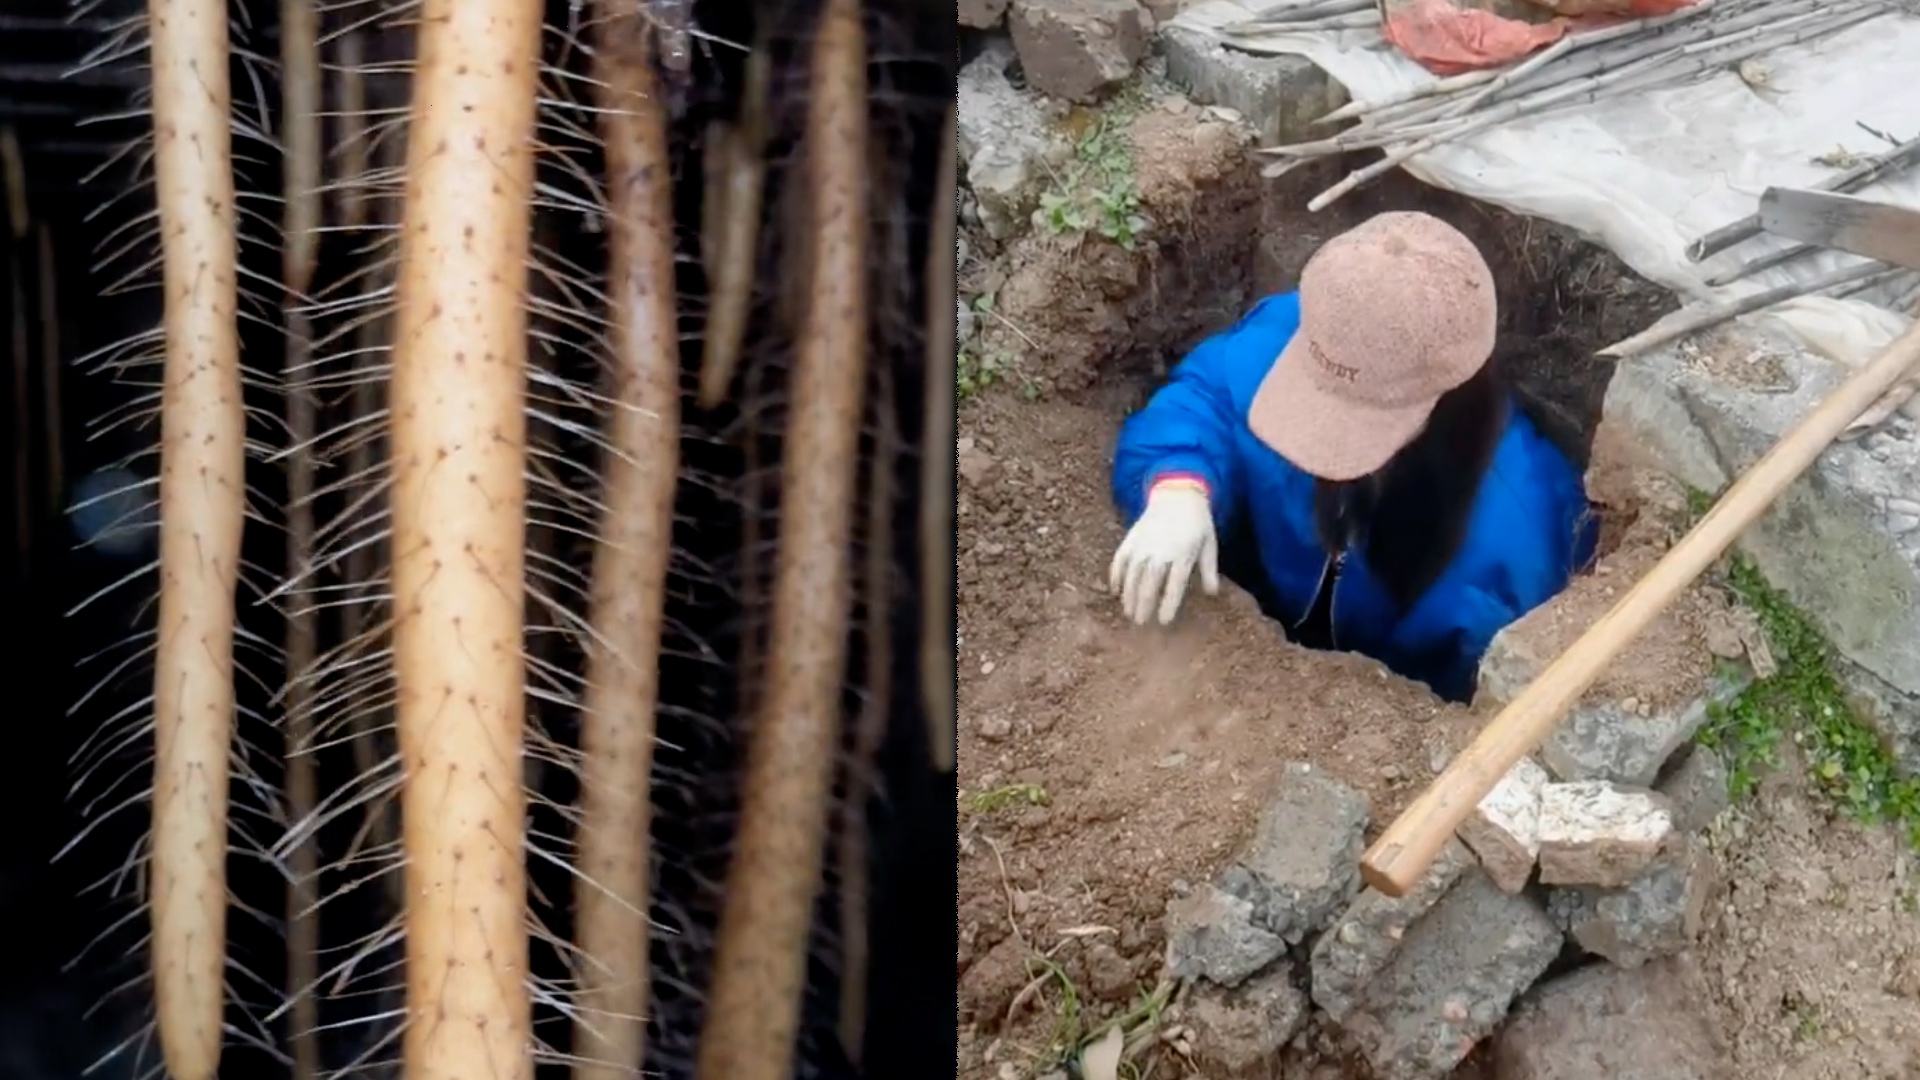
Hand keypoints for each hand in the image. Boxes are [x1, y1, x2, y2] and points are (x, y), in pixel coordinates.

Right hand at [1109, 478, 1219, 625]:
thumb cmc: (1197, 522)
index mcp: (1182, 554)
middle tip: (1141, 623)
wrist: (1177, 493)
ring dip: (1129, 595)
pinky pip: (1120, 560)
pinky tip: (1115, 591)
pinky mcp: (1131, 538)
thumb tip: (1212, 594)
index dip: (1168, 605)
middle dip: (1144, 605)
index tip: (1164, 621)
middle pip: (1149, 583)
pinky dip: (1116, 576)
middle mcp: (1160, 551)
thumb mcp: (1209, 544)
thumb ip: (1209, 569)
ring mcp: (1143, 544)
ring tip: (1128, 613)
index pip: (1174, 585)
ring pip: (1132, 575)